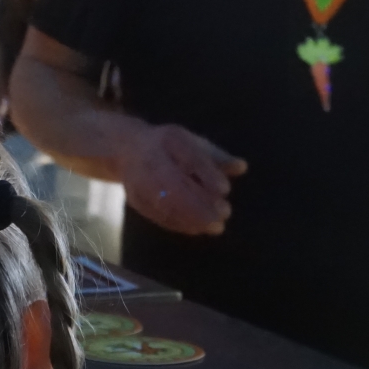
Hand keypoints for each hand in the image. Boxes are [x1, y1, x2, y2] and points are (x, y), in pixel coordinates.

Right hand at [117, 124, 247, 235]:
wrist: (127, 149)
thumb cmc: (170, 148)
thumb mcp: (194, 144)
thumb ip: (218, 158)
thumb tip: (242, 167)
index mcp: (170, 139)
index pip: (189, 156)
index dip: (207, 173)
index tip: (225, 190)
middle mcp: (151, 158)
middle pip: (173, 182)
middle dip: (199, 202)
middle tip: (224, 214)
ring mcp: (138, 179)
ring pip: (164, 201)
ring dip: (190, 217)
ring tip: (215, 226)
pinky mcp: (135, 198)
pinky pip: (156, 214)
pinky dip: (178, 224)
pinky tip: (197, 229)